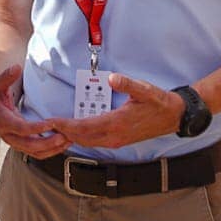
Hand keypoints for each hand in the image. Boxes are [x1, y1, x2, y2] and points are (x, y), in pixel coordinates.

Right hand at [0, 63, 66, 158]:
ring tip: (67, 141)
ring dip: (52, 149)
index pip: (21, 128)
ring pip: (34, 152)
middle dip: (48, 143)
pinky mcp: (22, 145)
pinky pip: (36, 153)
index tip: (51, 123)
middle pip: (29, 145)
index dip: (36, 128)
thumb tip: (16, 68)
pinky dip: (50, 151)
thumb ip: (6, 76)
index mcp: (3, 121)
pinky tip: (62, 145)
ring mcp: (15, 142)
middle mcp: (9, 135)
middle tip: (64, 136)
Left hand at [48, 73, 184, 149]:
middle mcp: (114, 136)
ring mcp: (117, 140)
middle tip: (47, 125)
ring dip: (72, 136)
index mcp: (117, 123)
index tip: (52, 121)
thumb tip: (113, 78)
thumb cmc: (159, 102)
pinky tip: (76, 132)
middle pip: (82, 137)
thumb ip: (128, 84)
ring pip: (88, 142)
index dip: (66, 125)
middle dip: (63, 132)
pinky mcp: (119, 140)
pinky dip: (82, 138)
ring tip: (57, 129)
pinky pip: (95, 142)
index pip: (84, 127)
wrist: (173, 117)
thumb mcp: (145, 90)